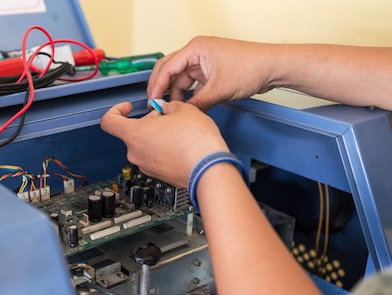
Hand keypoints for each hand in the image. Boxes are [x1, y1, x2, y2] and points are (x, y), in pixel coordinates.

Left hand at [100, 100, 228, 187]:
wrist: (209, 169)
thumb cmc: (195, 142)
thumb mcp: (183, 109)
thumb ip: (168, 106)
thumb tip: (167, 110)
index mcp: (134, 134)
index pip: (109, 122)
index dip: (116, 110)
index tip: (127, 107)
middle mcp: (136, 153)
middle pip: (133, 132)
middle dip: (149, 121)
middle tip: (168, 116)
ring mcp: (146, 166)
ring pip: (145, 145)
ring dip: (158, 135)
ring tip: (179, 131)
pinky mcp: (158, 174)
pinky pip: (156, 157)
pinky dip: (164, 149)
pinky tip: (182, 144)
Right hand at [147, 36, 284, 111]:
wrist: (273, 67)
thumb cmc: (251, 67)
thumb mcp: (220, 90)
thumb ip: (197, 104)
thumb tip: (182, 115)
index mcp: (195, 49)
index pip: (167, 67)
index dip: (157, 86)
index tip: (152, 102)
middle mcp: (196, 53)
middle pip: (169, 71)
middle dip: (161, 89)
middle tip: (154, 106)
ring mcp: (202, 63)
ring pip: (180, 80)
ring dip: (175, 95)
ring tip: (171, 111)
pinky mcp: (209, 72)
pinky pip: (192, 85)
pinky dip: (188, 96)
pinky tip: (185, 108)